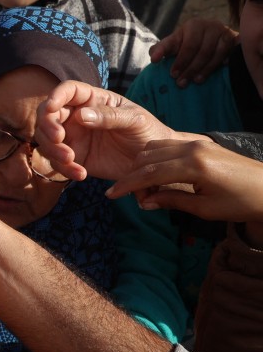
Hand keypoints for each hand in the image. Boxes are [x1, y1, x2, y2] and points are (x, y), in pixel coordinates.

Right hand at [35, 81, 200, 181]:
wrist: (155, 163)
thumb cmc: (148, 132)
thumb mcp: (134, 120)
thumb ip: (109, 116)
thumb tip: (81, 115)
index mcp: (92, 100)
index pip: (67, 91)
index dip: (55, 96)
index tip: (51, 107)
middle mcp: (77, 117)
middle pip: (47, 115)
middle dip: (47, 127)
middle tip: (59, 139)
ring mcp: (74, 138)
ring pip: (47, 140)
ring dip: (52, 150)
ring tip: (71, 160)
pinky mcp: (75, 158)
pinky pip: (58, 163)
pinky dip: (64, 169)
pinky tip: (80, 174)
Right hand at [107, 139, 262, 221]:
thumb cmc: (240, 203)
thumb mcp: (204, 208)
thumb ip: (171, 200)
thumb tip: (145, 202)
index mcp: (194, 165)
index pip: (150, 172)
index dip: (128, 185)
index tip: (111, 195)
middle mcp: (193, 148)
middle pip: (148, 156)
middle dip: (132, 175)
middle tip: (126, 194)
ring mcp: (198, 142)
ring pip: (156, 148)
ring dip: (142, 165)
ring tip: (142, 186)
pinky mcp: (202, 143)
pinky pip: (169, 146)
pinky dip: (155, 158)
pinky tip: (155, 174)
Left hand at [149, 17, 237, 86]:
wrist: (216, 37)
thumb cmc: (190, 42)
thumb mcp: (175, 43)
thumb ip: (162, 49)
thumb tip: (154, 58)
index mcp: (191, 26)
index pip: (179, 42)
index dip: (175, 59)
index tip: (170, 72)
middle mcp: (207, 25)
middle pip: (197, 49)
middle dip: (188, 67)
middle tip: (180, 82)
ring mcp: (222, 31)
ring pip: (213, 52)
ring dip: (204, 68)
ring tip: (196, 81)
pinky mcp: (234, 38)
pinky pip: (228, 52)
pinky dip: (222, 62)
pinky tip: (219, 70)